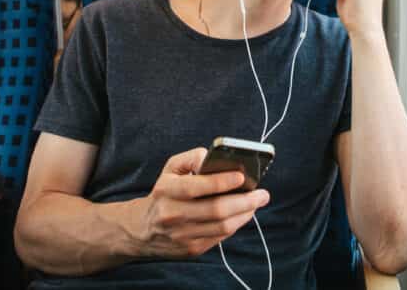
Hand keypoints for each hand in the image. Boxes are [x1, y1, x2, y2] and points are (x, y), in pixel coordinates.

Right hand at [136, 148, 269, 257]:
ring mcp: (182, 235)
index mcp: (166, 191)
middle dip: (244, 201)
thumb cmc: (165, 192)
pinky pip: (220, 237)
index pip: (196, 187)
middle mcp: (172, 215)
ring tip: (257, 202)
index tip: (242, 176)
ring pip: (222, 226)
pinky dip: (236, 224)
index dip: (222, 182)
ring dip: (245, 214)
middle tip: (263, 194)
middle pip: (216, 210)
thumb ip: (193, 157)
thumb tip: (214, 157)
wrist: (143, 230)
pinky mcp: (191, 249)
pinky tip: (243, 214)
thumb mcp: (171, 168)